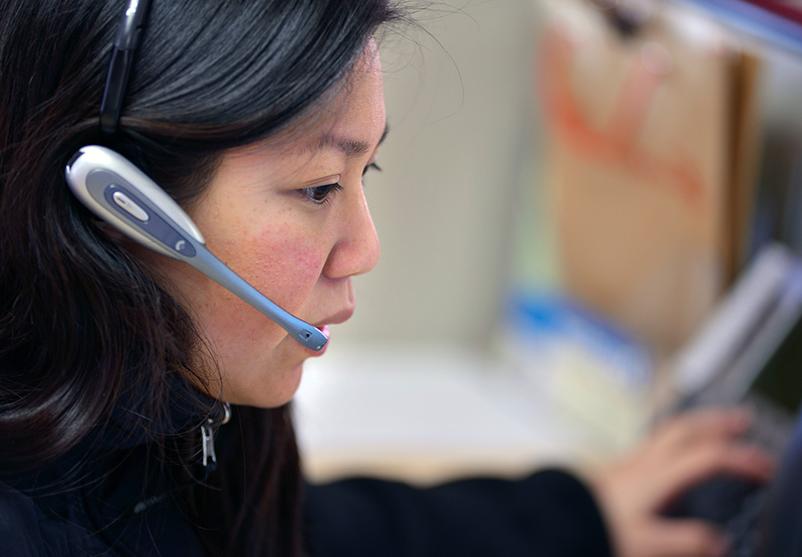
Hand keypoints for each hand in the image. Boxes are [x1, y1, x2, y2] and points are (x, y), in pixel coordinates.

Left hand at [589, 408, 774, 556]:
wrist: (554, 519)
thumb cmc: (594, 527)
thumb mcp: (646, 543)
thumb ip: (685, 542)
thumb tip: (717, 541)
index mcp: (655, 476)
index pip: (707, 456)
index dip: (739, 458)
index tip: (762, 466)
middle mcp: (641, 462)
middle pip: (685, 429)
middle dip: (717, 421)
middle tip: (743, 419)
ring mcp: (627, 462)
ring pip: (667, 431)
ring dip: (695, 423)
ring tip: (713, 424)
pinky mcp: (617, 469)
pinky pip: (652, 442)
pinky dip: (673, 437)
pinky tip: (671, 449)